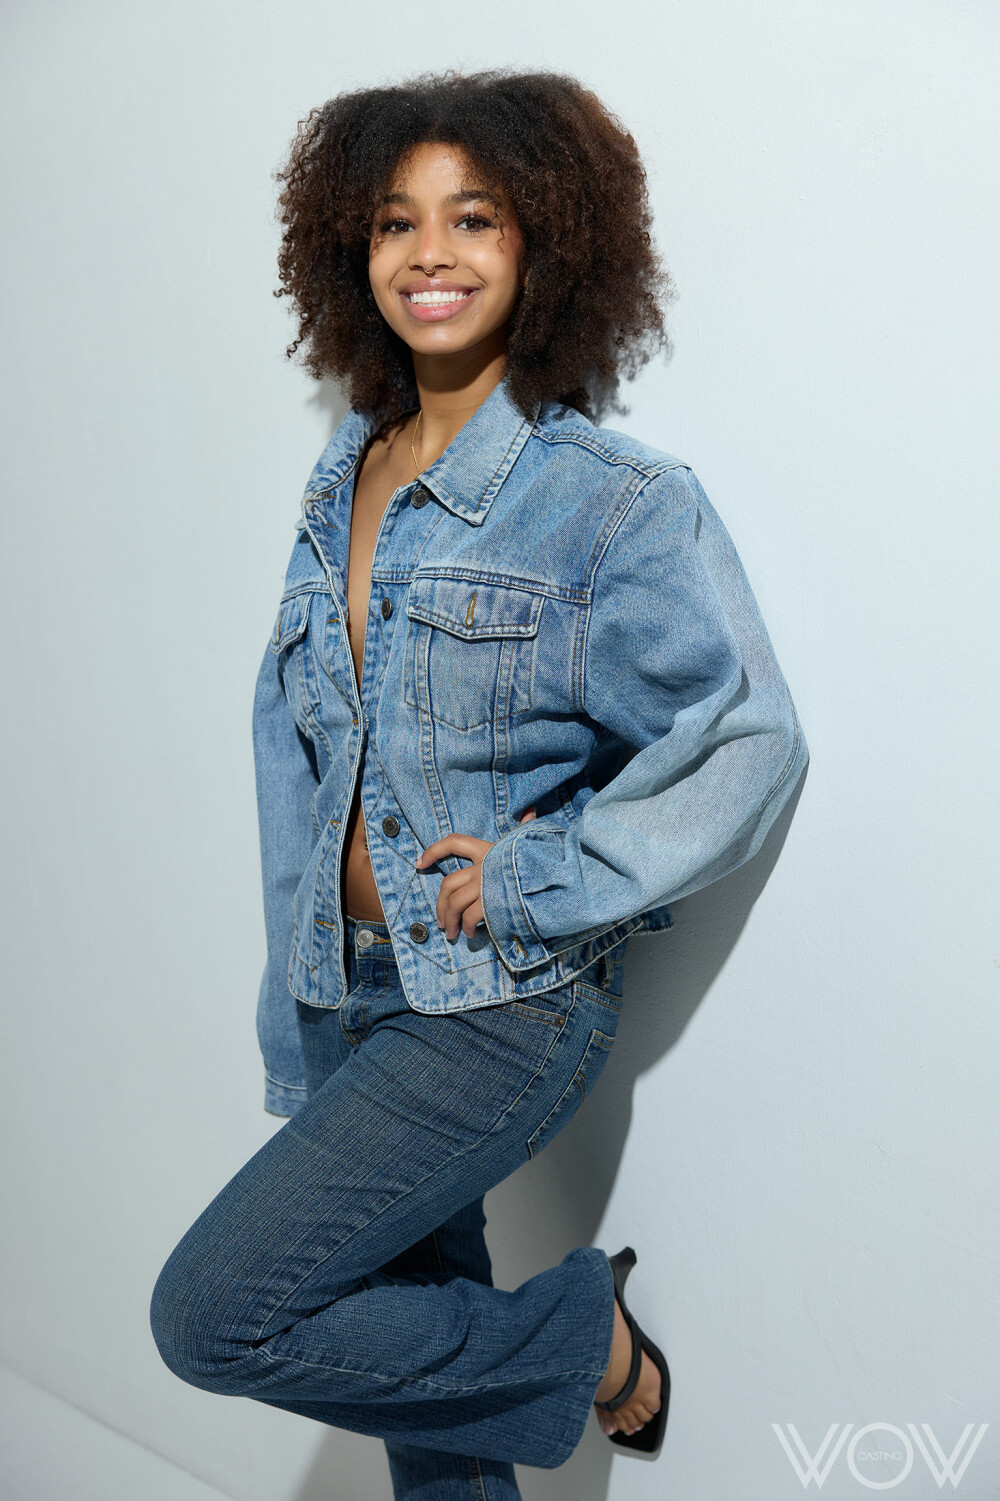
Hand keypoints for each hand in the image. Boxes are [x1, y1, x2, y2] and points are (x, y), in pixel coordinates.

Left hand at [414, 805, 536, 940]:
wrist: (556, 876)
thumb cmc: (542, 859)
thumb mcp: (530, 841)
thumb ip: (526, 827)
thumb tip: (531, 810)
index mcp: (488, 849)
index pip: (454, 843)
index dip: (434, 851)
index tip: (419, 863)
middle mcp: (482, 866)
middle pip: (448, 883)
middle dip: (440, 904)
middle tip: (441, 920)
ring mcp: (484, 885)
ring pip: (453, 903)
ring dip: (449, 920)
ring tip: (452, 932)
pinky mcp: (489, 903)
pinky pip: (468, 917)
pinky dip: (466, 927)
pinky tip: (470, 933)